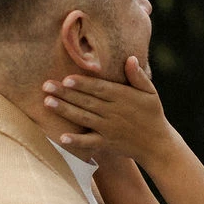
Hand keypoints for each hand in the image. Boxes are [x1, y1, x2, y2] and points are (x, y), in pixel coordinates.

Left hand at [43, 58, 168, 163]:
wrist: (158, 145)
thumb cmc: (153, 114)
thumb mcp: (150, 93)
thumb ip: (138, 76)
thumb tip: (130, 58)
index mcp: (123, 97)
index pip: (99, 88)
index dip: (82, 83)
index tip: (66, 78)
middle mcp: (114, 112)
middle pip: (86, 101)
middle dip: (65, 93)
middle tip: (45, 86)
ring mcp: (109, 129)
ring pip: (84, 118)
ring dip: (64, 111)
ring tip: (47, 103)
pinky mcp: (107, 144)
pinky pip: (89, 142)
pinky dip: (76, 141)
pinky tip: (61, 137)